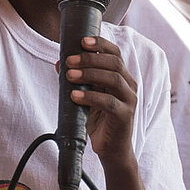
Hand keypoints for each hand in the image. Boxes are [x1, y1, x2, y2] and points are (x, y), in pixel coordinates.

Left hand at [64, 36, 136, 162]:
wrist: (110, 149)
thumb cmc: (98, 119)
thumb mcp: (84, 95)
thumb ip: (75, 79)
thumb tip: (59, 62)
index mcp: (121, 76)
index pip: (115, 53)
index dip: (100, 44)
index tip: (81, 41)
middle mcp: (129, 85)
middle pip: (114, 63)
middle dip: (90, 58)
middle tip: (69, 61)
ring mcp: (129, 100)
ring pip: (113, 79)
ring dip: (89, 74)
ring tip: (69, 76)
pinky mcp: (125, 115)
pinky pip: (109, 102)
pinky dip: (90, 97)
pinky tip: (74, 96)